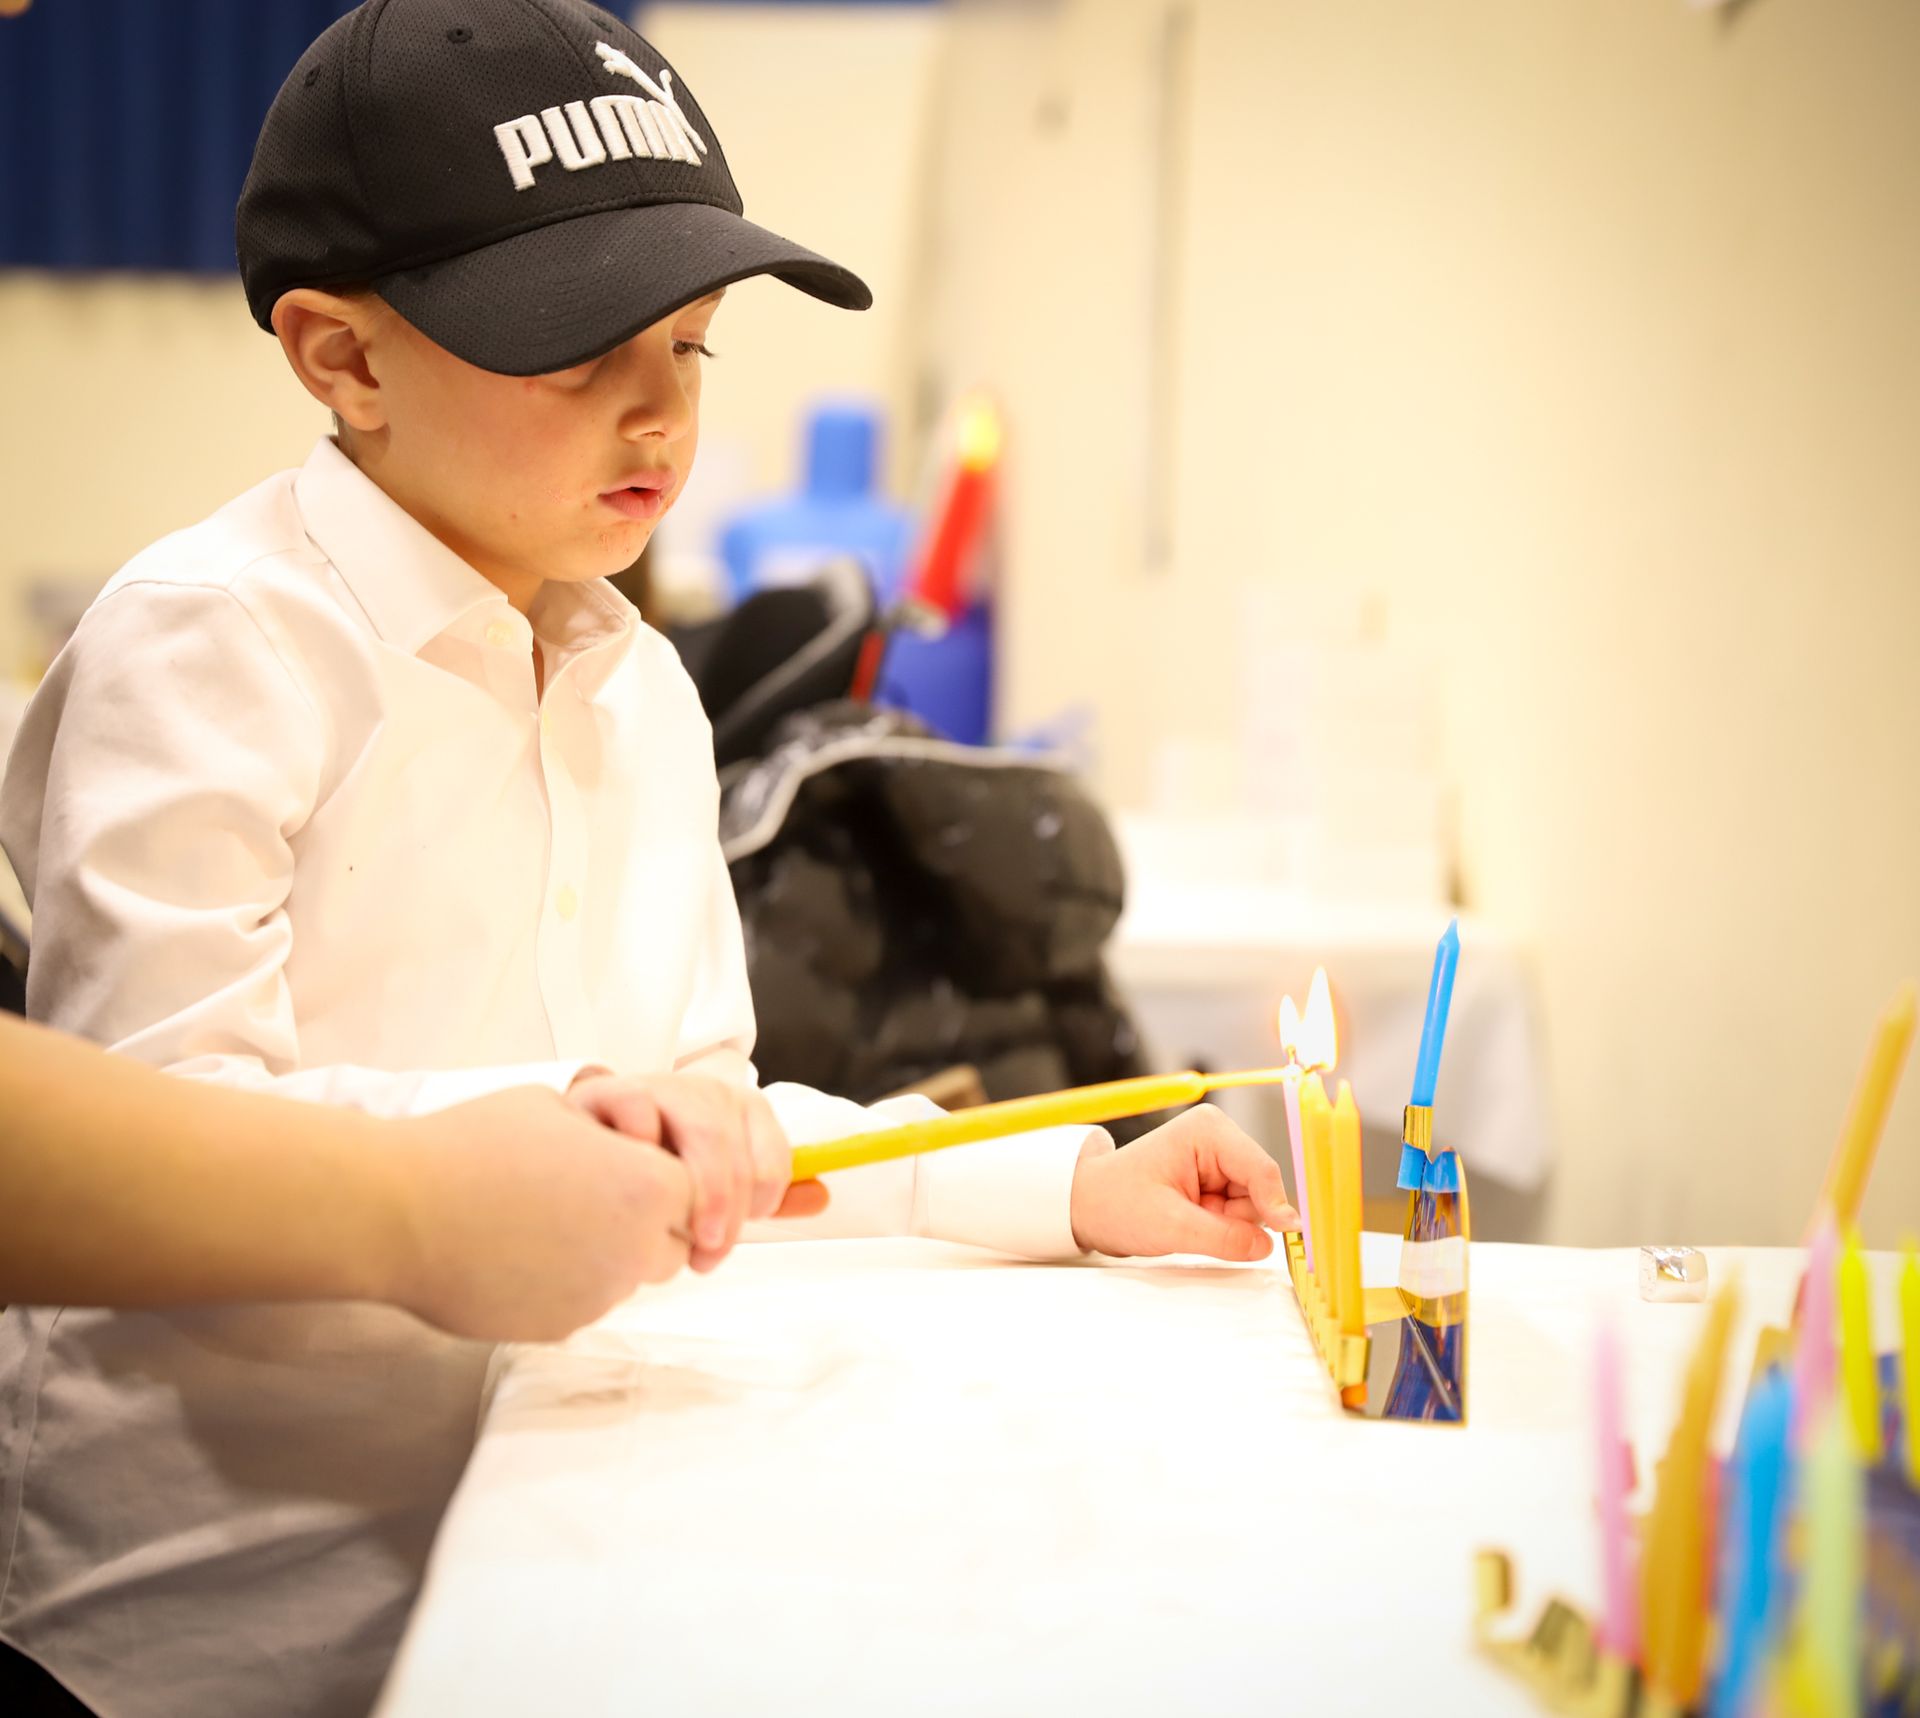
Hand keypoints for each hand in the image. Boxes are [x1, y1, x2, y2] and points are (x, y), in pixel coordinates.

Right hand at [387, 1086, 696, 1340]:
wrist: (396, 1211)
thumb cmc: (473, 1145)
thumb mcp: (557, 1107)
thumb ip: (613, 1130)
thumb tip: (632, 1139)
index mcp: (646, 1188)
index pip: (696, 1192)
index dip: (661, 1175)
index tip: (623, 1164)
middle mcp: (633, 1250)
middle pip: (672, 1244)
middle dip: (647, 1221)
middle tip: (588, 1191)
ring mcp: (596, 1297)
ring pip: (628, 1278)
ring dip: (607, 1253)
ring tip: (547, 1219)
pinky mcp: (558, 1327)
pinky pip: (584, 1302)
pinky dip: (565, 1282)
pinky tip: (518, 1252)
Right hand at [567, 1071, 825, 1271]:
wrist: (590, 1136)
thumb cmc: (658, 1165)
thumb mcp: (716, 1182)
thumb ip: (764, 1193)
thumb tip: (821, 1197)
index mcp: (742, 1112)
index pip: (773, 1161)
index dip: (757, 1206)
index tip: (727, 1238)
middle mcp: (708, 1094)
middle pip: (738, 1152)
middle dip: (723, 1211)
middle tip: (703, 1254)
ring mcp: (664, 1088)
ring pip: (702, 1130)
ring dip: (690, 1191)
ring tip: (670, 1231)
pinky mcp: (615, 1089)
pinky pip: (638, 1109)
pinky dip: (638, 1150)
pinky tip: (626, 1179)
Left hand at [1067, 1104, 1299, 1260]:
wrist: (1088, 1207)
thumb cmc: (1118, 1205)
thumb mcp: (1171, 1226)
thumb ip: (1224, 1238)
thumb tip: (1267, 1246)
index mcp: (1208, 1131)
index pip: (1261, 1170)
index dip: (1276, 1205)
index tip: (1290, 1234)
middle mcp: (1219, 1138)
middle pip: (1259, 1191)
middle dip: (1235, 1219)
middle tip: (1195, 1225)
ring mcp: (1219, 1160)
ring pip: (1251, 1206)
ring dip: (1226, 1225)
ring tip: (1186, 1221)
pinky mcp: (1216, 1180)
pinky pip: (1237, 1213)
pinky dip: (1219, 1226)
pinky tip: (1191, 1222)